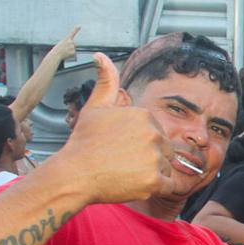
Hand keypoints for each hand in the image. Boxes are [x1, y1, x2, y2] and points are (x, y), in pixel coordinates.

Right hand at [50, 26, 79, 62]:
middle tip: (64, 49)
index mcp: (66, 38)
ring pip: (73, 49)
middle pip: (73, 44)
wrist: (56, 55)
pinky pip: (74, 53)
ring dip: (70, 51)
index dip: (76, 29)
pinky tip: (66, 54)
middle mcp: (71, 42)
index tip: (80, 25)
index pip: (73, 32)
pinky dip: (70, 55)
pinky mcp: (74, 52)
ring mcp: (73, 47)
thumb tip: (73, 45)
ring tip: (65, 52)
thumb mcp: (61, 43)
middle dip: (70, 47)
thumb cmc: (57, 49)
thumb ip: (68, 42)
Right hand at [57, 53, 174, 203]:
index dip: (141, 144)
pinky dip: (156, 188)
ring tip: (126, 172)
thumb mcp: (95, 108)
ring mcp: (155, 158)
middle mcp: (153, 134)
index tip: (122, 148)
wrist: (74, 175)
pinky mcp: (155, 180)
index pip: (157, 133)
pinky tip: (137, 184)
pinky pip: (169, 185)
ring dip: (152, 173)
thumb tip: (100, 56)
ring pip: (166, 168)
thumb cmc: (84, 143)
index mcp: (144, 115)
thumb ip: (106, 82)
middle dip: (149, 158)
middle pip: (164, 150)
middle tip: (123, 162)